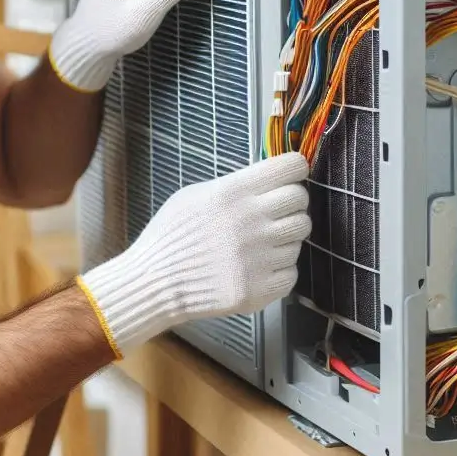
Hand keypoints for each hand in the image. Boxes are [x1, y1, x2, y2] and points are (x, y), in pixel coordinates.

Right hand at [77, 153, 311, 356]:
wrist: (155, 283)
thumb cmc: (172, 234)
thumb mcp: (194, 195)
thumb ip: (233, 185)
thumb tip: (268, 181)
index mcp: (234, 192)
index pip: (290, 167)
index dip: (292, 169)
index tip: (288, 176)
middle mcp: (252, 221)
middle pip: (301, 201)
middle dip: (290, 203)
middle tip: (273, 212)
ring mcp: (259, 257)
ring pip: (300, 237)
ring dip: (284, 238)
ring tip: (257, 244)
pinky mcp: (262, 288)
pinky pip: (292, 271)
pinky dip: (278, 269)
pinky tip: (256, 267)